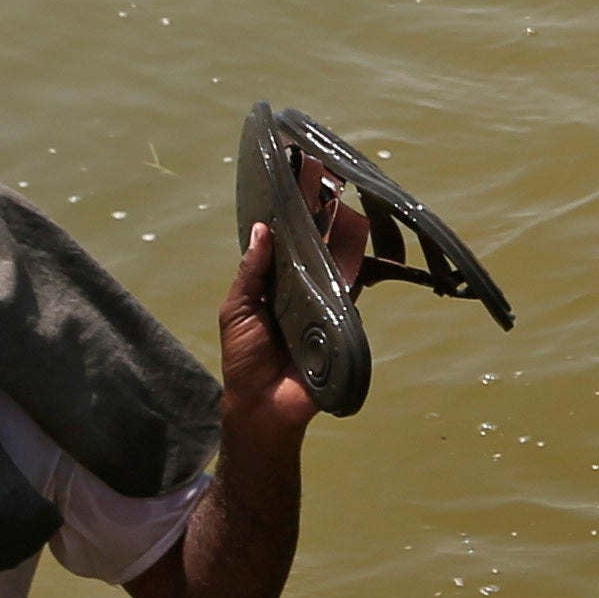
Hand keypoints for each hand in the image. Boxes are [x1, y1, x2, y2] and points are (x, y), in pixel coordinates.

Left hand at [217, 194, 364, 445]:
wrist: (265, 406)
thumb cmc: (244, 358)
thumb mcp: (238, 310)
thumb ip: (250, 272)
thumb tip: (262, 229)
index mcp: (273, 287)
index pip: (286, 250)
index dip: (293, 225)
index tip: (302, 192)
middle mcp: (300, 293)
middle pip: (314, 257)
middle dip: (322, 232)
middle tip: (333, 196)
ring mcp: (323, 309)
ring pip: (335, 275)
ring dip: (341, 253)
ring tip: (351, 219)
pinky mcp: (341, 327)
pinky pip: (351, 303)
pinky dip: (355, 284)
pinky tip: (361, 261)